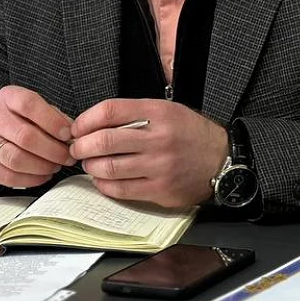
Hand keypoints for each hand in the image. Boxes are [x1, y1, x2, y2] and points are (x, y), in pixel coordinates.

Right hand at [0, 86, 73, 188]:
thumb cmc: (18, 120)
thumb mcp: (35, 109)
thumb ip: (54, 117)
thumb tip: (73, 133)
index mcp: (7, 98)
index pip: (28, 104)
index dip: (52, 121)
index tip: (68, 134)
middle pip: (24, 136)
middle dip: (53, 150)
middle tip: (68, 156)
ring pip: (16, 159)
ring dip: (42, 166)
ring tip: (56, 166)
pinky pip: (8, 176)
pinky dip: (32, 179)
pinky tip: (44, 175)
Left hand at [69, 98, 227, 207]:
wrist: (222, 161)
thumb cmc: (192, 135)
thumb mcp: (168, 110)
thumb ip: (135, 113)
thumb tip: (95, 123)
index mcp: (159, 113)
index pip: (110, 111)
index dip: (86, 120)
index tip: (77, 128)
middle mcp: (159, 138)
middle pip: (104, 140)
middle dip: (82, 146)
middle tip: (77, 149)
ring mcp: (159, 166)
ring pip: (109, 167)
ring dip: (91, 167)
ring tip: (90, 164)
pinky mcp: (160, 190)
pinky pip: (121, 190)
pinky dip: (105, 185)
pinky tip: (103, 180)